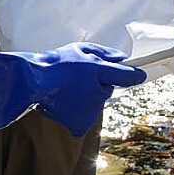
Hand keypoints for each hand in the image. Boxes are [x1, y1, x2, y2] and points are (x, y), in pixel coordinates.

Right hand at [28, 42, 146, 136]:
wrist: (31, 83)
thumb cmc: (54, 64)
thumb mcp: (81, 49)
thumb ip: (104, 53)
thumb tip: (121, 58)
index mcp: (100, 72)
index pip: (126, 76)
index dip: (135, 75)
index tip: (142, 75)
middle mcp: (99, 94)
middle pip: (105, 90)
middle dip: (95, 85)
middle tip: (77, 78)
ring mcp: (91, 112)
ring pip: (94, 104)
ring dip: (85, 98)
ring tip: (66, 89)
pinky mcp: (81, 125)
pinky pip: (84, 118)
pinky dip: (76, 113)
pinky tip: (63, 103)